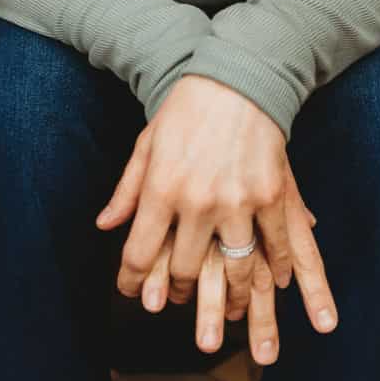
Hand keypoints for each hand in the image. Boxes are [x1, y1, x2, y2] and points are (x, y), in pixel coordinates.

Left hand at [95, 76, 338, 347]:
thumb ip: (128, 189)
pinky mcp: (270, 195)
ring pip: (233, 270)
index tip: (131, 292)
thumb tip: (105, 225)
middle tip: (175, 295)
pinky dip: (274, 269)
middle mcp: (197, 201)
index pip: (138, 253)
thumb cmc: (187, 107)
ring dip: (228, 296)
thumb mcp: (148, 143)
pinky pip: (273, 246)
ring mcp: (237, 201)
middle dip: (175, 290)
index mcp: (162, 188)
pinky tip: (273, 281)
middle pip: (183, 270)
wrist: (238, 76)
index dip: (131, 281)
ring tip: (227, 304)